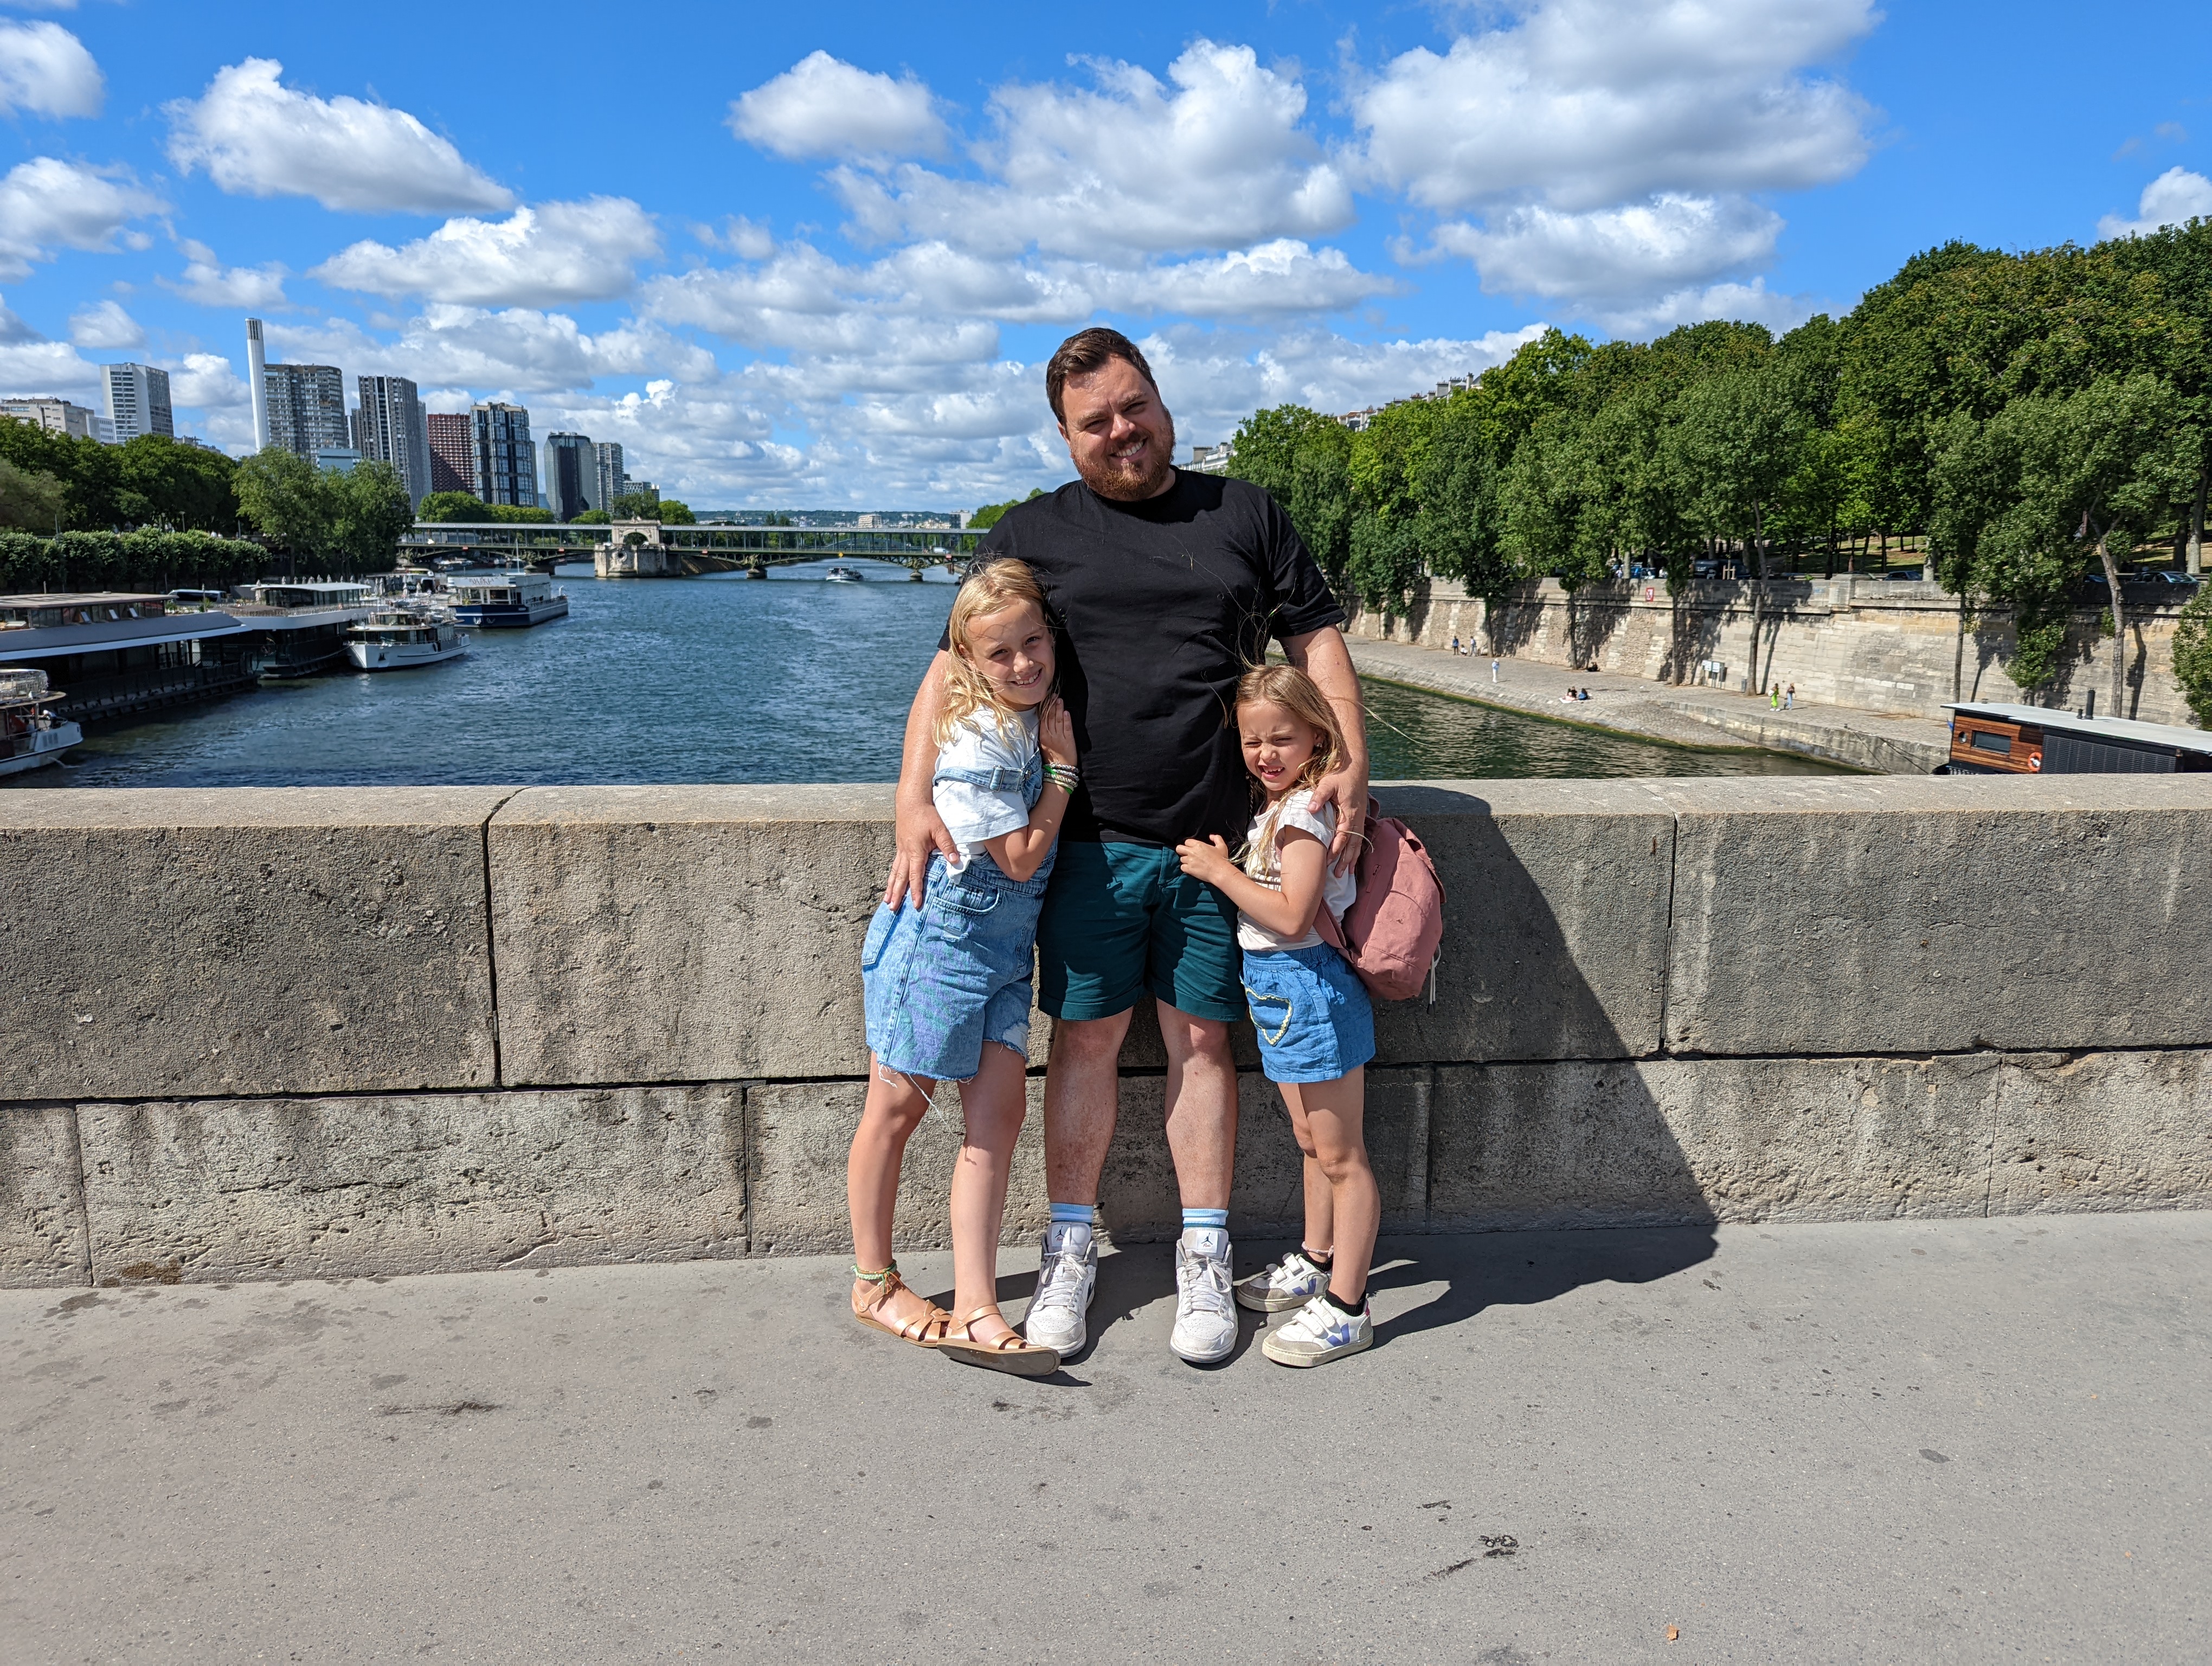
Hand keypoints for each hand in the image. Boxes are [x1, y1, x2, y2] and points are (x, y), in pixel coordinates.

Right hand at [885, 792, 957, 908]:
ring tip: (887, 901)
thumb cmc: (926, 814)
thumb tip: (956, 861)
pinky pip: (895, 865)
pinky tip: (891, 882)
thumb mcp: (940, 829)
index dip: (916, 891)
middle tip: (891, 909)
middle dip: (896, 894)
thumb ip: (948, 845)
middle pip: (900, 878)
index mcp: (915, 851)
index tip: (915, 905)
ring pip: (894, 872)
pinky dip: (892, 876)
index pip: (915, 876)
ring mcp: (900, 850)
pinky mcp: (900, 846)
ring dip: (891, 887)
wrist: (910, 800)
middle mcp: (905, 853)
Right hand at [1038, 695, 1076, 768]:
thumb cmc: (1051, 759)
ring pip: (1058, 720)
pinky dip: (1067, 719)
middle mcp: (1050, 736)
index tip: (1046, 699)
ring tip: (1060, 700)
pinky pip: (1067, 728)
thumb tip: (1044, 721)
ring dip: (1059, 709)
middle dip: (1052, 705)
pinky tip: (1066, 712)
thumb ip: (1044, 733)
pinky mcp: (1069, 740)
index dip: (1045, 708)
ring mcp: (1059, 738)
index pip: (1043, 719)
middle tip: (1054, 695)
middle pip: (1050, 717)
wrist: (1059, 770)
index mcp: (1043, 737)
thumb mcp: (1043, 745)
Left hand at [1176, 834, 1237, 887]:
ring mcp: (1190, 861)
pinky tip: (1190, 868)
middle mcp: (1192, 852)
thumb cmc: (1221, 859)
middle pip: (1179, 848)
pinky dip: (1185, 868)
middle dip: (1181, 850)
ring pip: (1181, 859)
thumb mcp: (1221, 846)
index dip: (1189, 844)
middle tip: (1186, 854)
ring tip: (1191, 863)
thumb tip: (1211, 836)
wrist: (1220, 871)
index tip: (1192, 848)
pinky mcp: (1189, 869)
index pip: (1187, 841)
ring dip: (1185, 860)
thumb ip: (1216, 838)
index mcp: (1199, 845)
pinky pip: (1182, 867)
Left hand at [1307, 759, 1369, 876]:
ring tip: (1347, 873)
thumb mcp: (1328, 783)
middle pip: (1352, 844)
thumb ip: (1319, 797)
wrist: (1357, 765)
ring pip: (1357, 843)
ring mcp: (1360, 818)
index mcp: (1349, 812)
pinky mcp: (1359, 816)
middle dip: (1345, 861)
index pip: (1343, 835)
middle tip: (1337, 876)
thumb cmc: (1341, 774)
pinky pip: (1359, 837)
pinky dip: (1356, 850)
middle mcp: (1357, 818)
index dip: (1336, 849)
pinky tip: (1352, 858)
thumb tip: (1310, 809)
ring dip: (1351, 859)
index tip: (1328, 860)